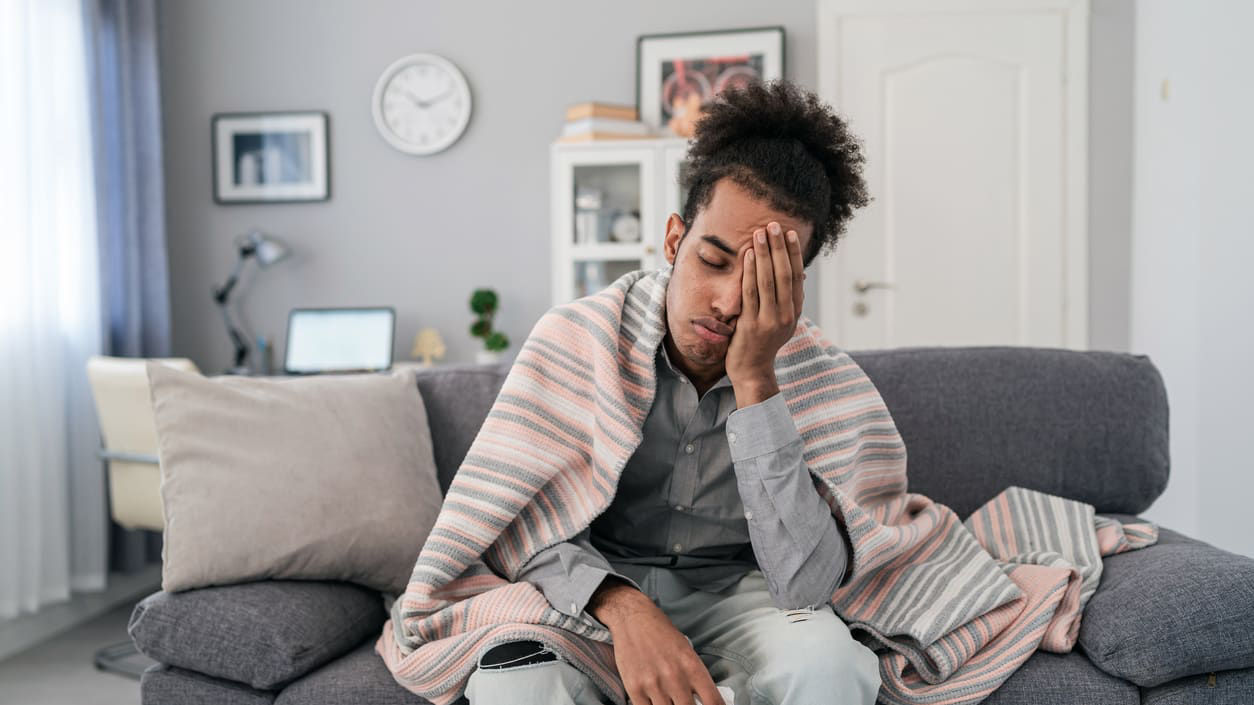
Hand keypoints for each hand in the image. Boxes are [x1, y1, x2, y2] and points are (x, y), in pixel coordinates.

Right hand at [589, 579, 725, 704]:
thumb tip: (703, 701)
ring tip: (670, 700)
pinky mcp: (634, 688)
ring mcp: (653, 684)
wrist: (632, 618)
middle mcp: (674, 677)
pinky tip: (655, 702)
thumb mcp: (686, 651)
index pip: (713, 701)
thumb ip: (695, 676)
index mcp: (692, 666)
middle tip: (686, 702)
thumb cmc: (661, 633)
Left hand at [725, 221, 805, 404]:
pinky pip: (751, 292)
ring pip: (769, 280)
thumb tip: (799, 275)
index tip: (789, 233)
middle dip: (779, 247)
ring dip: (765, 254)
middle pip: (784, 274)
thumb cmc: (763, 342)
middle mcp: (786, 314)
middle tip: (774, 224)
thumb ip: (787, 298)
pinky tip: (749, 255)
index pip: (796, 276)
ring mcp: (769, 320)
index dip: (793, 253)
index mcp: (794, 311)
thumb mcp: (781, 320)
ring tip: (761, 233)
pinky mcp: (752, 324)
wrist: (753, 371)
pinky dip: (751, 271)